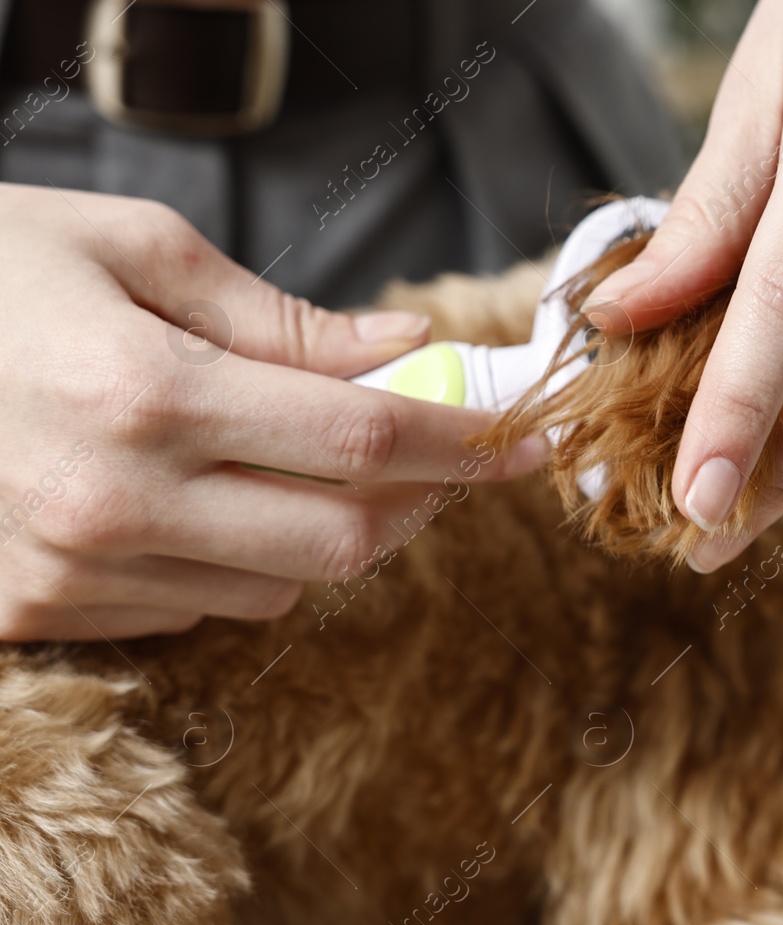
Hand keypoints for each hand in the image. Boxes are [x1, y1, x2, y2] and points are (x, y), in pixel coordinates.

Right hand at [0, 184, 544, 640]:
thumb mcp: (126, 248)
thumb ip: (275, 318)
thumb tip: (400, 350)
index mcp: (147, 391)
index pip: (366, 438)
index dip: (466, 441)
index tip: (530, 438)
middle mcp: (115, 500)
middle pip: (345, 537)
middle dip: (422, 501)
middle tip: (446, 456)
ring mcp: (72, 572)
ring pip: (281, 585)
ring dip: (331, 531)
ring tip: (306, 462)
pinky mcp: (36, 614)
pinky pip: (196, 609)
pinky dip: (241, 562)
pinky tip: (211, 502)